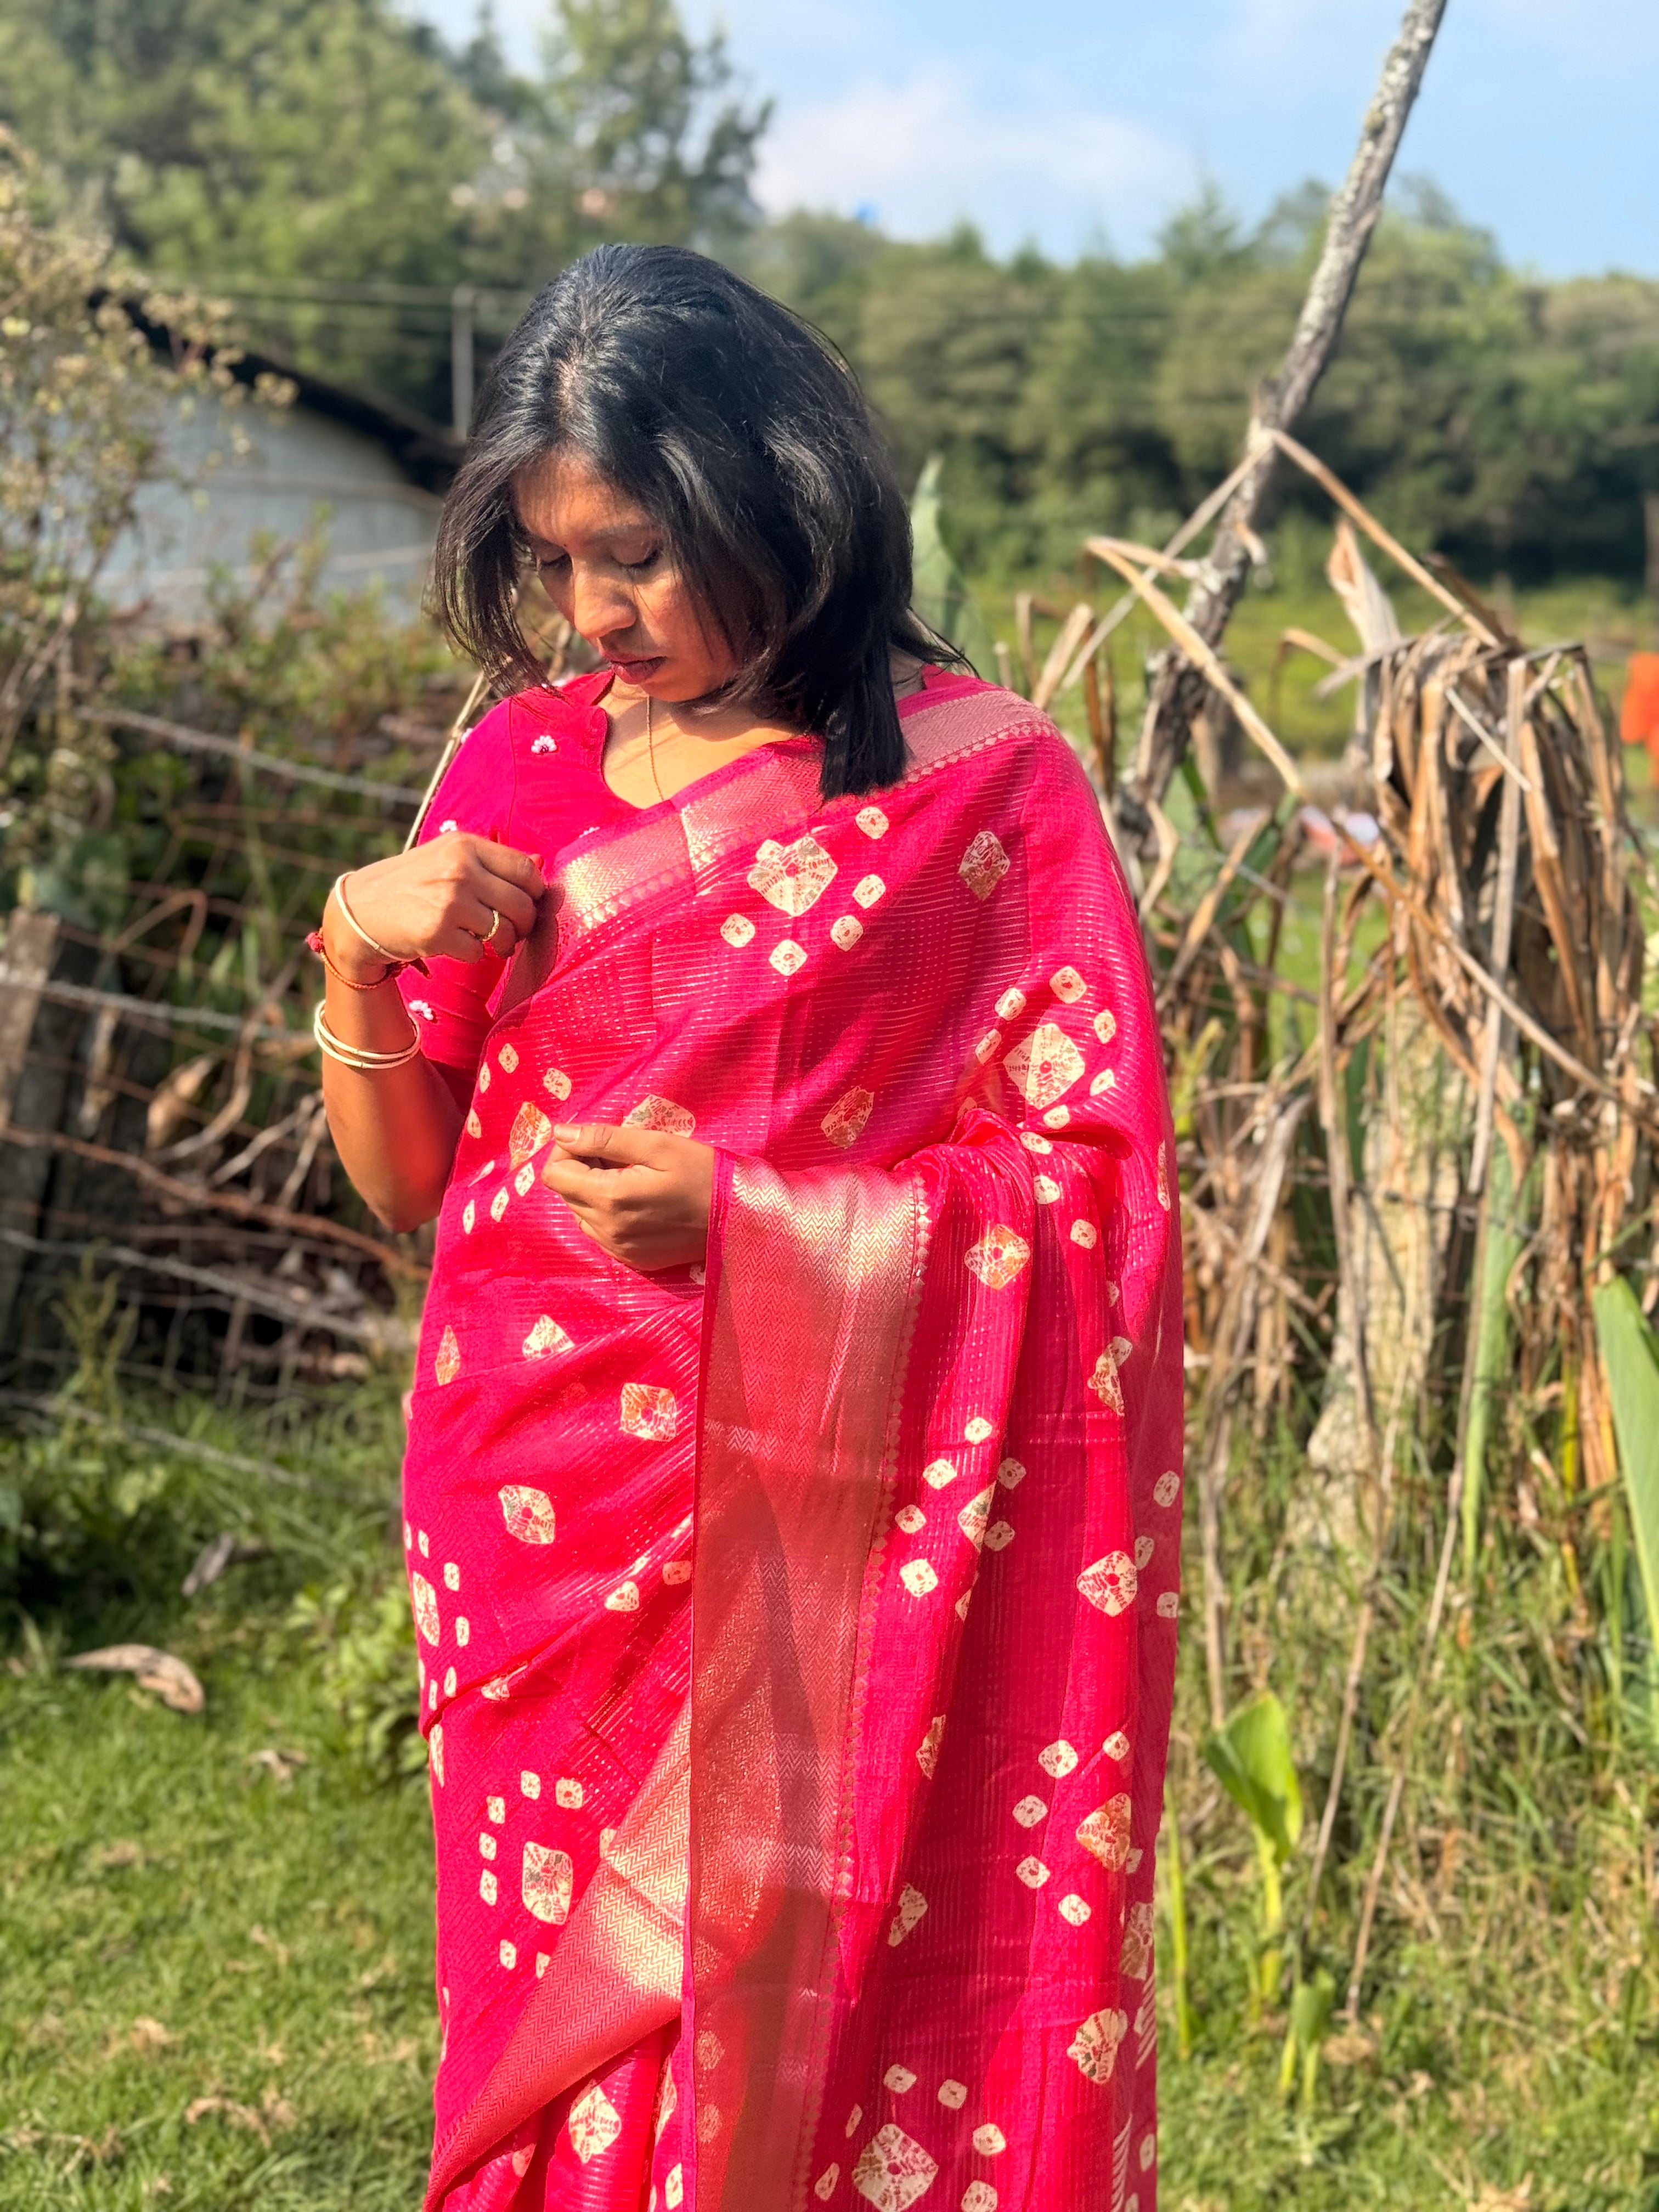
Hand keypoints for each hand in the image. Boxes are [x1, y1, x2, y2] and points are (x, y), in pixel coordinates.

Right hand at [325, 833, 545, 978]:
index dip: (535, 892)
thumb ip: (490, 862)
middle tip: (514, 931)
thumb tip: (540, 865)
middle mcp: (459, 869)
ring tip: (492, 943)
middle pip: (522, 904)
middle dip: (524, 924)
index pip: (525, 869)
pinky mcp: (438, 932)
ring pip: (505, 931)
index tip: (527, 904)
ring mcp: (449, 901)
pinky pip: (479, 951)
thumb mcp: (445, 858)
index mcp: (464, 845)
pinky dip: (473, 954)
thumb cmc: (410, 885)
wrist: (360, 912)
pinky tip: (456, 945)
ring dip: (504, 944)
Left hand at [540, 1121, 713, 1271]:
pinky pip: (600, 1233)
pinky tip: (637, 1201)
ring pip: (580, 1213)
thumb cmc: (702, 1172)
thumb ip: (604, 1139)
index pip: (554, 1174)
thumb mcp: (656, 1145)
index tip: (596, 1142)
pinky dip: (607, 1213)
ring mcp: (618, 1249)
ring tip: (627, 1177)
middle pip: (565, 1193)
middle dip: (581, 1169)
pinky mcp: (632, 1260)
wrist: (739, 1217)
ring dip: (593, 1191)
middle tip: (616, 1156)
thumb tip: (561, 1133)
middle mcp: (606, 1230)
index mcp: (609, 1198)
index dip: (567, 1151)